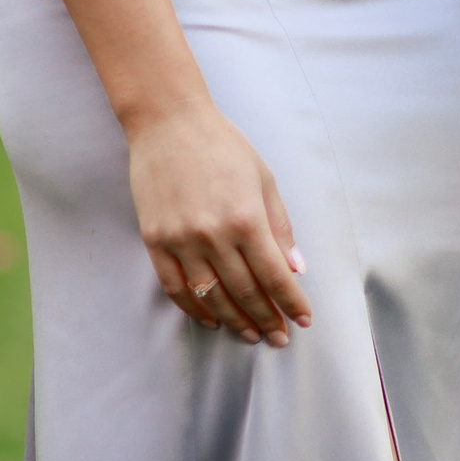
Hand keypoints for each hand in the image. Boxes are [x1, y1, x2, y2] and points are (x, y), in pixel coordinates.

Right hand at [127, 101, 312, 345]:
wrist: (168, 123)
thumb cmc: (223, 146)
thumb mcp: (263, 179)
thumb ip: (279, 226)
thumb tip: (296, 269)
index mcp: (246, 218)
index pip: (275, 275)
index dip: (292, 302)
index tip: (304, 320)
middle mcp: (214, 235)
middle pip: (246, 291)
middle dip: (267, 319)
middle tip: (280, 337)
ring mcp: (181, 240)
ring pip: (212, 297)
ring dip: (235, 321)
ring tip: (251, 335)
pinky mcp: (155, 241)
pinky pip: (176, 288)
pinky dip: (194, 310)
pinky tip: (211, 319)